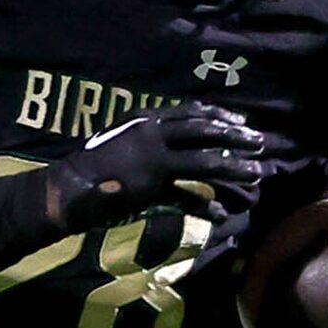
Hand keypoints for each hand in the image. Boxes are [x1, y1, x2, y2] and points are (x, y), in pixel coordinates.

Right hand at [48, 103, 265, 232]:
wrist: (68, 187)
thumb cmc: (94, 162)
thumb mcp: (122, 135)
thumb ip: (149, 134)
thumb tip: (176, 138)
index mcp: (146, 119)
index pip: (191, 113)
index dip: (220, 117)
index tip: (241, 122)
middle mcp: (153, 136)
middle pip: (205, 133)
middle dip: (236, 138)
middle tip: (259, 144)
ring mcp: (154, 163)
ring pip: (204, 163)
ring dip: (234, 168)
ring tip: (256, 175)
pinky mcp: (151, 190)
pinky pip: (187, 199)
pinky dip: (206, 207)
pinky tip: (223, 214)